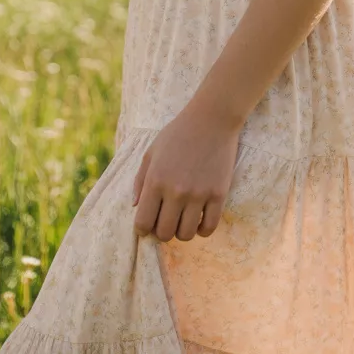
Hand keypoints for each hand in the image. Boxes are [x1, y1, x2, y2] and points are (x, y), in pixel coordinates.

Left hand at [132, 105, 242, 242]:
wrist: (212, 118)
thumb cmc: (178, 133)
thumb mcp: (152, 151)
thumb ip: (140, 179)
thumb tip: (135, 206)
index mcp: (155, 180)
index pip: (143, 223)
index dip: (142, 229)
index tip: (148, 224)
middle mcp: (175, 191)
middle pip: (164, 233)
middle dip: (162, 231)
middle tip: (167, 220)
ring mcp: (198, 194)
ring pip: (186, 235)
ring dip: (182, 231)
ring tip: (183, 219)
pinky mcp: (218, 194)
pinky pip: (209, 228)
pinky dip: (202, 230)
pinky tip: (200, 219)